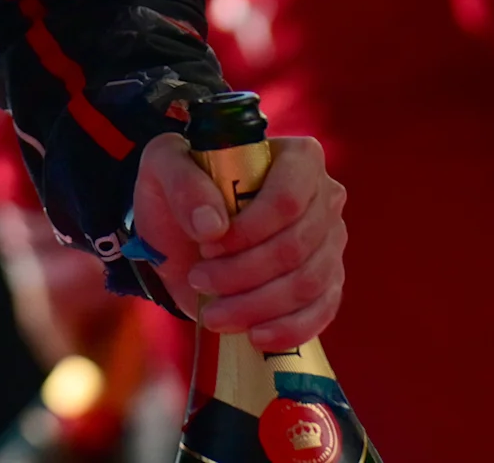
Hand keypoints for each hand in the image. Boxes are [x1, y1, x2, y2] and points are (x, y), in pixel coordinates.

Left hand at [133, 131, 346, 349]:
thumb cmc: (180, 193)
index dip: (250, 230)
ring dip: (256, 305)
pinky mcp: (328, 283)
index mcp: (295, 157)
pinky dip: (288, 329)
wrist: (183, 238)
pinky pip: (321, 312)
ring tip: (214, 313)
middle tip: (200, 280)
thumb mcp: (163, 169)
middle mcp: (324, 197)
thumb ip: (182, 182)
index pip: (289, 198)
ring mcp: (330, 243)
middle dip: (243, 273)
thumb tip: (211, 225)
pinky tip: (255, 335)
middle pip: (296, 247)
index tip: (208, 246)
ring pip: (308, 284)